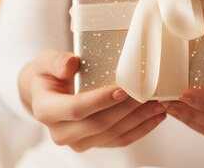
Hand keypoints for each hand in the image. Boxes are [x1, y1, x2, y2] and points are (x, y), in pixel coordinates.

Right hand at [19, 49, 166, 151]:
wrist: (45, 92)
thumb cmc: (47, 73)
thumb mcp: (45, 60)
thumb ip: (56, 61)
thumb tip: (71, 64)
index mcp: (46, 111)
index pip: (76, 109)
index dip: (101, 100)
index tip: (123, 89)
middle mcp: (61, 133)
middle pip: (98, 125)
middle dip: (127, 109)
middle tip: (148, 93)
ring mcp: (78, 142)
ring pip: (113, 134)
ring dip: (138, 120)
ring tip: (158, 103)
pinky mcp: (93, 144)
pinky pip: (120, 140)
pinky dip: (140, 129)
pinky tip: (155, 116)